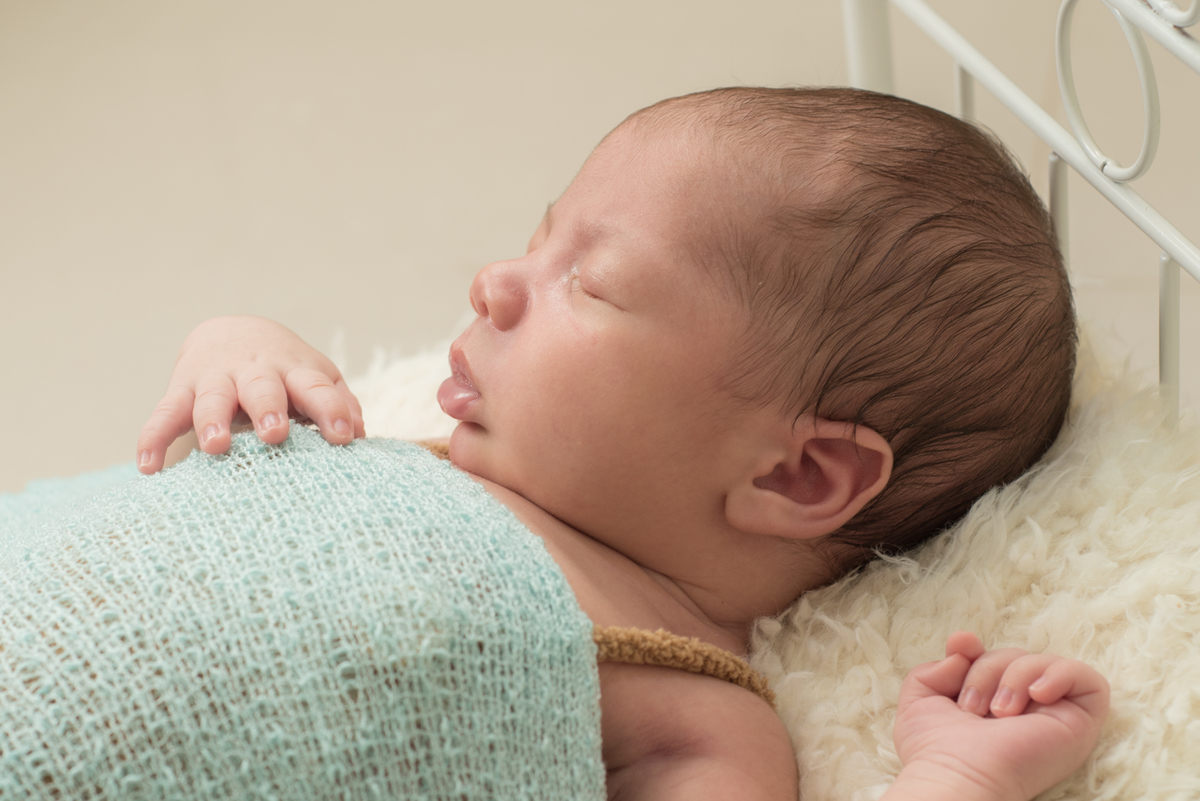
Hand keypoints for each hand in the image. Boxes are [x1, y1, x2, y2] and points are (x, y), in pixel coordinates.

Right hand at [136, 316, 364, 472]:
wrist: (232, 333)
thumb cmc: (286, 370)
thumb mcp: (315, 378)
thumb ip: (338, 404)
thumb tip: (360, 437)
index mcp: (295, 371)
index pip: (318, 388)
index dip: (332, 411)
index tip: (343, 437)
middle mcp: (255, 372)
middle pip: (262, 388)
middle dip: (268, 408)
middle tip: (275, 433)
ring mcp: (215, 379)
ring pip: (212, 398)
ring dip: (212, 421)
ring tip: (216, 446)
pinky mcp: (181, 391)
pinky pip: (164, 415)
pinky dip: (153, 438)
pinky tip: (149, 467)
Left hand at [888, 632, 1108, 800]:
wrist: (958, 777)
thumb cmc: (935, 748)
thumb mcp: (921, 697)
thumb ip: (938, 667)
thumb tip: (965, 646)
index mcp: (992, 704)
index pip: (993, 658)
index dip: (976, 648)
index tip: (961, 648)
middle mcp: (1025, 710)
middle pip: (1014, 655)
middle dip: (987, 670)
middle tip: (972, 708)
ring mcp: (1054, 717)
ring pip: (1043, 662)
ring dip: (1014, 676)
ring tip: (999, 713)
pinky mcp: (1080, 725)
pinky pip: (1087, 679)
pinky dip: (1060, 675)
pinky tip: (1037, 694)